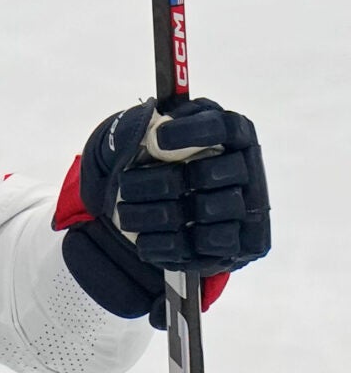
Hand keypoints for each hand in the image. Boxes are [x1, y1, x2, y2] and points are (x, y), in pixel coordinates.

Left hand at [59, 97, 269, 324]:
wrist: (161, 205)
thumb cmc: (157, 161)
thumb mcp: (149, 132)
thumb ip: (147, 124)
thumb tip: (153, 132)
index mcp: (233, 136)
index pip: (224, 127)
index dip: (191, 133)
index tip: (155, 140)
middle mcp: (248, 171)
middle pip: (212, 173)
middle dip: (160, 181)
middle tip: (124, 184)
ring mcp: (245, 211)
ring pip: (207, 211)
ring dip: (154, 213)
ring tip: (123, 210)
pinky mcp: (233, 247)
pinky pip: (203, 248)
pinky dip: (163, 242)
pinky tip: (141, 234)